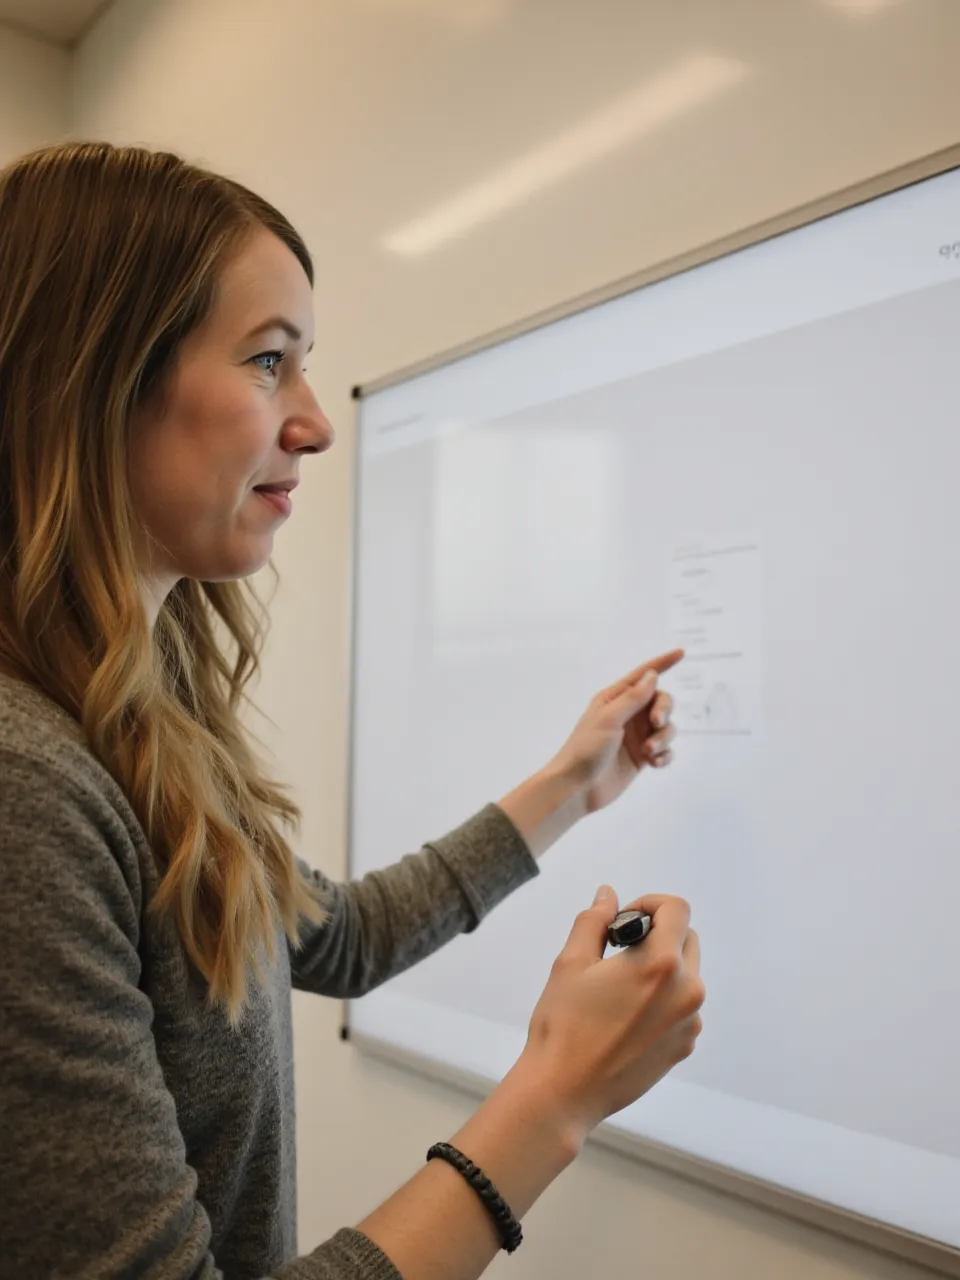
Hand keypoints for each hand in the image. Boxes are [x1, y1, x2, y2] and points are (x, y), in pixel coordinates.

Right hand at [516, 889, 703, 1140]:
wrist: (564, 1091)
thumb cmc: (563, 1024)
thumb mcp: (571, 962)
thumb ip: (595, 921)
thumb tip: (608, 895)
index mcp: (661, 964)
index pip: (678, 909)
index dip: (650, 903)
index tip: (624, 920)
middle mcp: (687, 991)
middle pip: (687, 938)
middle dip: (657, 933)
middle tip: (618, 950)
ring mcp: (690, 1022)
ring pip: (686, 974)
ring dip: (661, 967)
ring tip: (620, 986)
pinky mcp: (685, 1045)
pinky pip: (683, 1006)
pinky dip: (664, 998)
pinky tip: (627, 1015)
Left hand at [548, 650, 682, 812]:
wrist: (578, 788)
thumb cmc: (585, 749)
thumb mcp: (609, 719)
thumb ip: (633, 698)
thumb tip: (652, 675)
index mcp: (615, 699)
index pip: (643, 676)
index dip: (662, 663)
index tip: (681, 652)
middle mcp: (628, 714)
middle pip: (661, 701)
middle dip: (664, 709)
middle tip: (656, 722)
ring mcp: (636, 736)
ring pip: (666, 727)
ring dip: (664, 737)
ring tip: (650, 751)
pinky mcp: (642, 757)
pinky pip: (665, 749)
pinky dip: (665, 754)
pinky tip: (655, 763)